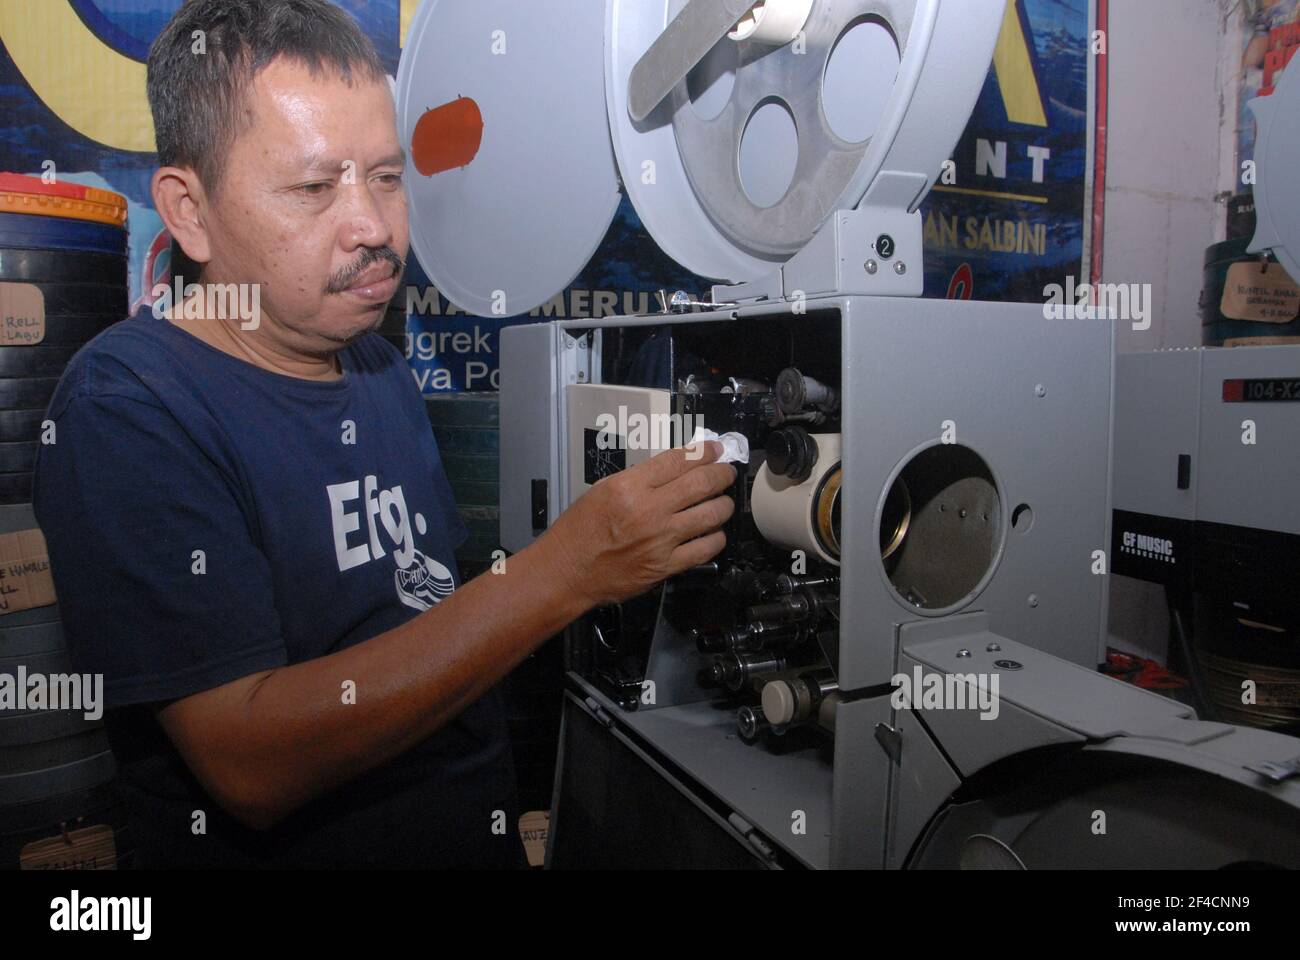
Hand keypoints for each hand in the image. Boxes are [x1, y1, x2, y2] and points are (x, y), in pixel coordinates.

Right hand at [541, 441, 736, 606]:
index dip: (704, 451)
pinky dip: (716, 538)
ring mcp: (661, 540)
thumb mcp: (602, 490)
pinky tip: (714, 533)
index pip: (679, 460)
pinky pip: (705, 549)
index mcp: (630, 486)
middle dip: (722, 473)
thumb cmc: (579, 531)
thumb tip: (674, 470)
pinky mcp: (666, 566)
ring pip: (711, 515)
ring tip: (724, 502)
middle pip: (702, 483)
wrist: (567, 572)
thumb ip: (639, 480)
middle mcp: (649, 510)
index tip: (715, 449)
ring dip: (724, 505)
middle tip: (727, 472)